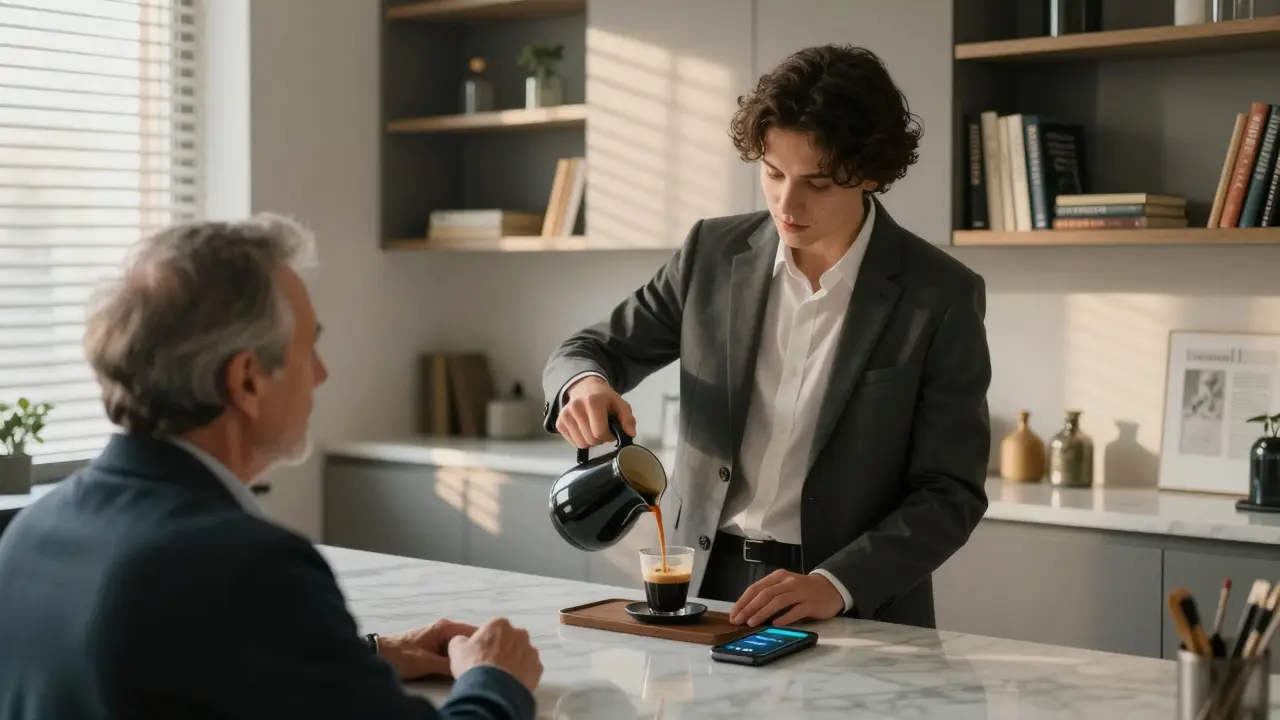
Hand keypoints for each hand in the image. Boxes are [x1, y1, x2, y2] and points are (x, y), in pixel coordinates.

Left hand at [378, 619, 476, 679]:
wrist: (380, 654)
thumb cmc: (402, 656)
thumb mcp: (426, 663)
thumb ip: (448, 665)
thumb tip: (468, 668)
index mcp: (445, 627)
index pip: (472, 631)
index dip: (483, 642)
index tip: (493, 653)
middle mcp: (445, 629)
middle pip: (468, 640)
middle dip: (474, 650)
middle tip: (484, 663)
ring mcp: (440, 637)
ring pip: (460, 647)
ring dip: (464, 656)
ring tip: (474, 666)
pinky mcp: (435, 646)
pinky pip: (451, 652)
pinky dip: (456, 659)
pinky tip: (460, 668)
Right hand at [447, 617, 543, 691]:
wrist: (492, 690)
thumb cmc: (473, 665)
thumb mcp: (456, 649)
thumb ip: (461, 640)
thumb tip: (463, 641)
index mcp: (500, 624)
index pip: (493, 629)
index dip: (486, 641)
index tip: (481, 653)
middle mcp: (519, 633)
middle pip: (510, 639)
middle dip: (503, 649)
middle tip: (492, 664)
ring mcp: (530, 651)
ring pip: (522, 654)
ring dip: (514, 661)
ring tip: (502, 676)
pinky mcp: (538, 668)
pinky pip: (530, 669)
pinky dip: (523, 674)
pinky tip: (511, 683)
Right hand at [557, 375, 636, 447]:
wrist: (584, 387)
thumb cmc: (604, 397)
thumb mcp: (620, 403)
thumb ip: (627, 418)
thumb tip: (630, 433)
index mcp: (593, 402)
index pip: (599, 432)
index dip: (608, 437)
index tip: (611, 432)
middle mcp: (576, 407)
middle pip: (590, 440)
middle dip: (600, 439)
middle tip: (602, 430)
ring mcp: (565, 415)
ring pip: (581, 444)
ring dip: (590, 441)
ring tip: (593, 429)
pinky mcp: (559, 422)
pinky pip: (572, 442)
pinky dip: (580, 439)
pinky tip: (584, 429)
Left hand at [729, 570, 843, 627]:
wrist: (831, 588)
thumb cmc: (803, 590)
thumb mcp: (784, 586)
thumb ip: (769, 594)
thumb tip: (747, 611)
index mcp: (778, 577)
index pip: (756, 588)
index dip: (743, 601)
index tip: (733, 614)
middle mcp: (788, 582)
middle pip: (765, 594)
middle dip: (749, 608)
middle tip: (739, 620)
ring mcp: (801, 592)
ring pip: (778, 601)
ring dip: (763, 612)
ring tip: (752, 623)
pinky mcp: (811, 603)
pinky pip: (796, 611)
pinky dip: (784, 618)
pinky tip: (775, 624)